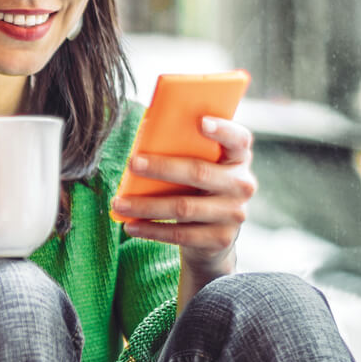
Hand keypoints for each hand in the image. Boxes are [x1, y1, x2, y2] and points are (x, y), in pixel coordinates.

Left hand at [111, 116, 256, 277]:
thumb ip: (183, 148)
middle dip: (162, 168)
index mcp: (238, 158)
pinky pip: (181, 234)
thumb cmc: (196, 187)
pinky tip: (131, 225)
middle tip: (132, 163)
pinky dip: (152, 230)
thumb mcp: (198, 165)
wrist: (213, 236)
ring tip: (118, 203)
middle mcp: (242, 185)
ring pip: (184, 207)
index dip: (223, 130)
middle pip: (200, 172)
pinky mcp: (220, 239)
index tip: (201, 122)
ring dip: (146, 205)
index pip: (239, 139)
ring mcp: (234, 214)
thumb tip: (144, 131)